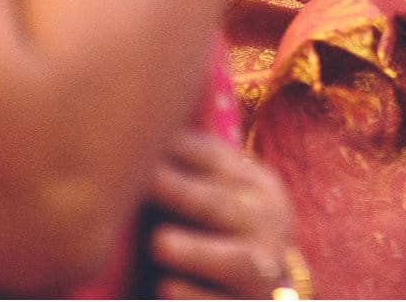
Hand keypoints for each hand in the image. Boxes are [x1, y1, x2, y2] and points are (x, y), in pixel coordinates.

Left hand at [145, 130, 302, 299]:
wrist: (261, 291)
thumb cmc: (220, 233)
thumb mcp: (218, 195)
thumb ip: (189, 168)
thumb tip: (137, 121)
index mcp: (259, 186)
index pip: (217, 161)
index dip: (180, 149)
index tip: (142, 137)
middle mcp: (268, 225)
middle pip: (222, 205)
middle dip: (184, 192)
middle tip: (146, 179)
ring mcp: (265, 272)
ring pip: (235, 260)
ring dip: (197, 251)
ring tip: (159, 243)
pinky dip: (194, 297)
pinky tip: (164, 288)